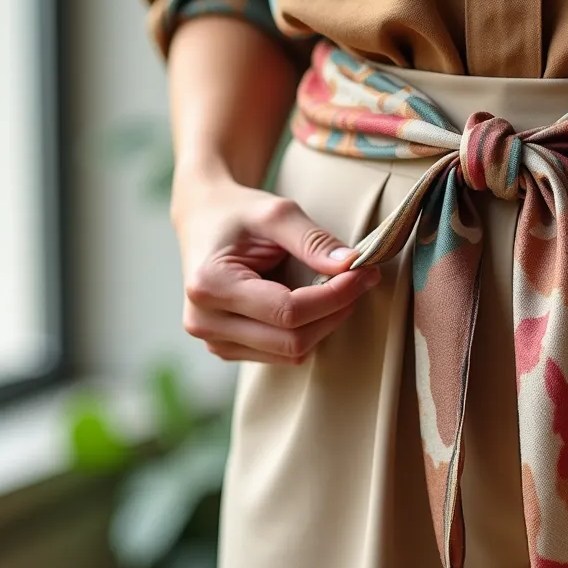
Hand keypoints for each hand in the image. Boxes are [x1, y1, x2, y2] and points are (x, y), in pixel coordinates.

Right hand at [172, 177, 379, 363]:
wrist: (203, 219)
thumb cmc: (238, 213)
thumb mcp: (276, 212)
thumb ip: (313, 240)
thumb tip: (351, 266)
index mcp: (210, 285)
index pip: (288, 311)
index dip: (334, 297)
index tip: (364, 272)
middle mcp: (205, 321)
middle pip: (292, 340)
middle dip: (336, 312)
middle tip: (362, 280)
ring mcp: (214, 341)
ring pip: (291, 353)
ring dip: (325, 324)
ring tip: (338, 288)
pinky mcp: (227, 348)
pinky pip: (282, 355)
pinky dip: (307, 331)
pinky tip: (312, 303)